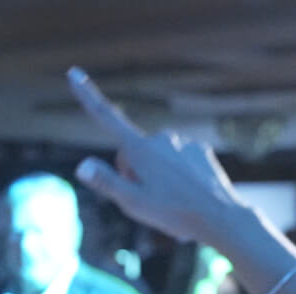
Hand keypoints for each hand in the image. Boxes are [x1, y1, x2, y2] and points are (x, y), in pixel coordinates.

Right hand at [67, 68, 248, 245]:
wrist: (222, 218)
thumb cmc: (174, 214)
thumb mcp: (133, 203)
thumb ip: (106, 182)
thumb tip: (81, 165)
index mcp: (140, 148)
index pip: (105, 117)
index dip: (87, 95)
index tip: (73, 73)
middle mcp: (160, 138)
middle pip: (131, 152)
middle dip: (133, 172)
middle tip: (148, 200)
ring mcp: (182, 142)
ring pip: (156, 158)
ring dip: (156, 176)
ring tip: (171, 201)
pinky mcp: (200, 150)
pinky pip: (178, 161)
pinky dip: (177, 176)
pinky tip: (188, 194)